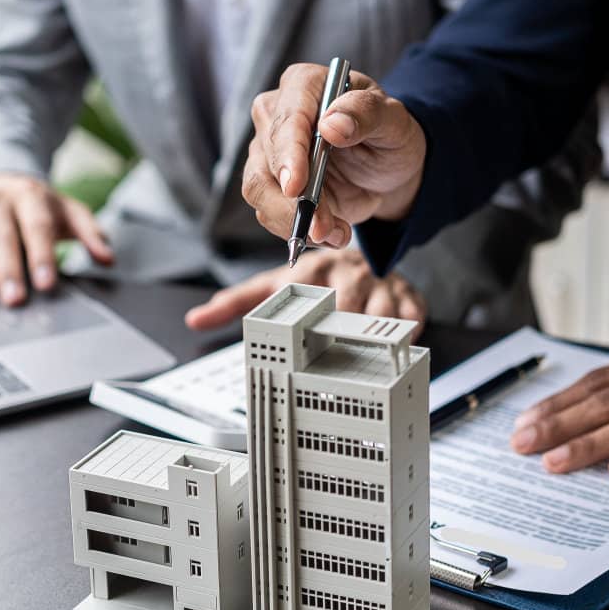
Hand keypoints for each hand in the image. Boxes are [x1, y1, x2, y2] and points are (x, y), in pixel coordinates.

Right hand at [0, 173, 111, 305]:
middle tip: (13, 300)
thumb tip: (108, 258)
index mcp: (29, 197)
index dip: (42, 256)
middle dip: (7, 269)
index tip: (47, 284)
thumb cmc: (36, 206)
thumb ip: (90, 233)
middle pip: (1, 236)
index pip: (37, 227)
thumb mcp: (67, 211)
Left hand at [184, 250, 426, 332]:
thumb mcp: (274, 285)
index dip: (309, 314)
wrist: (362, 258)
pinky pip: (412, 316)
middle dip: (342, 331)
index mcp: (312, 270)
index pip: (309, 293)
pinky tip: (394, 342)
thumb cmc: (315, 278)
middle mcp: (346, 273)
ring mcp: (378, 283)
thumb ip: (236, 303)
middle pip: (348, 308)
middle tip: (334, 351)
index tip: (306, 335)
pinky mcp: (407, 293)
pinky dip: (405, 333)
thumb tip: (196, 319)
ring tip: (364, 351)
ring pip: (382, 314)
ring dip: (373, 335)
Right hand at [242, 63, 427, 246]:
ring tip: (334, 234)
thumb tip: (332, 125)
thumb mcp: (394, 121)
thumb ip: (367, 114)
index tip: (295, 187)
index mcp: (304, 85)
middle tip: (324, 227)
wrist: (386, 169)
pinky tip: (330, 232)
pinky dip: (296, 230)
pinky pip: (268, 211)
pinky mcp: (270, 184)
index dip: (289, 153)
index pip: (287, 118)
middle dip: (293, 200)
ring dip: (292, 220)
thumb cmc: (389, 135)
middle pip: (266, 158)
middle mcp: (276, 113)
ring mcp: (268, 150)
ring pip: (258, 189)